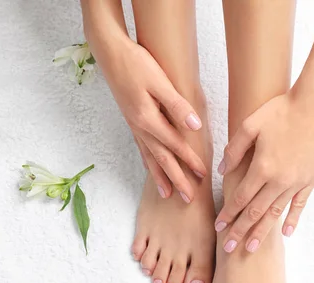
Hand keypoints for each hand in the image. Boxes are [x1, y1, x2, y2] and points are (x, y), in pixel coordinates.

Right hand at [91, 36, 205, 201]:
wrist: (110, 53)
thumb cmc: (137, 64)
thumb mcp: (160, 82)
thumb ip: (178, 106)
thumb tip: (195, 127)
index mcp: (148, 120)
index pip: (175, 146)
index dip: (190, 161)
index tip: (203, 175)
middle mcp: (140, 128)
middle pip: (162, 160)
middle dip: (176, 180)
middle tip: (188, 199)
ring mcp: (134, 126)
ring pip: (150, 158)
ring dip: (160, 177)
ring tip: (167, 195)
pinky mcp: (131, 121)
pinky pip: (141, 149)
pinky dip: (148, 163)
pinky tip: (151, 169)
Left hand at [215, 90, 313, 251]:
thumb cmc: (281, 110)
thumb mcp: (250, 125)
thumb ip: (234, 150)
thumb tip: (222, 172)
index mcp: (262, 168)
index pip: (240, 198)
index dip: (228, 215)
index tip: (218, 228)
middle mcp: (279, 181)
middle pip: (256, 212)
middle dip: (240, 231)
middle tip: (229, 248)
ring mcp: (297, 182)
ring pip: (276, 214)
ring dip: (263, 231)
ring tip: (252, 248)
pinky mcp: (311, 180)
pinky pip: (300, 205)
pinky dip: (293, 220)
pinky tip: (286, 233)